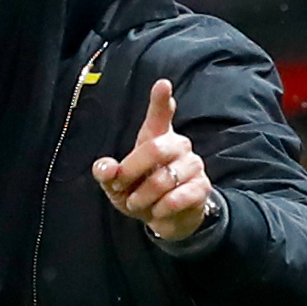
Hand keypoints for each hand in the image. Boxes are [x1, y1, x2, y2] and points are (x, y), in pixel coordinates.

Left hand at [93, 79, 213, 241]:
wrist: (167, 221)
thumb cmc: (141, 194)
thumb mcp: (117, 186)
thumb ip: (108, 174)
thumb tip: (105, 168)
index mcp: (156, 138)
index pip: (160, 115)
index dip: (161, 100)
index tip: (162, 85)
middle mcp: (178, 146)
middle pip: (155, 149)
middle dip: (131, 171)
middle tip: (119, 186)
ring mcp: (193, 165)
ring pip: (164, 179)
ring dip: (143, 197)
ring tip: (137, 204)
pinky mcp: (202, 187)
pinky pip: (177, 198)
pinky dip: (160, 209)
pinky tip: (157, 211)